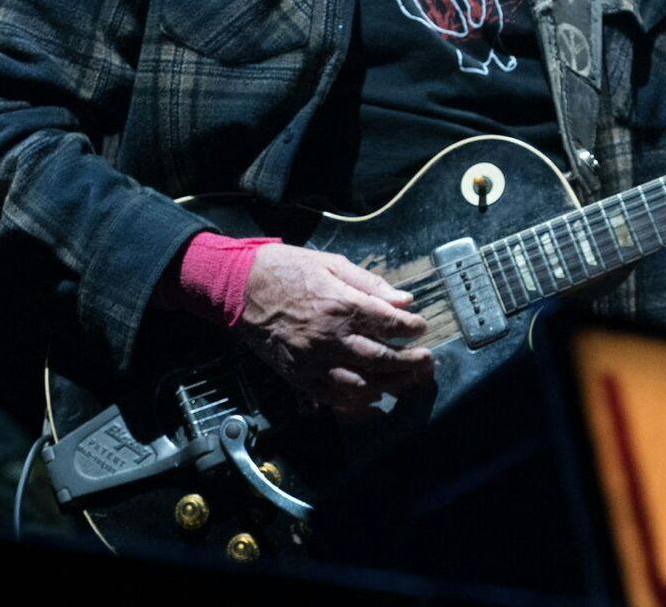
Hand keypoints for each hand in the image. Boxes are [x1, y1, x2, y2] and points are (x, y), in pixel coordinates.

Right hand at [236, 244, 433, 409]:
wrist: (239, 287)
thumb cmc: (287, 269)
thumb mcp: (332, 264)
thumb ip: (370, 284)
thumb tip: (404, 301)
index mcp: (342, 305)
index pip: (390, 324)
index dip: (412, 329)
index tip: (421, 328)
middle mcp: (331, 337)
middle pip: (382, 358)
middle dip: (410, 362)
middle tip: (426, 361)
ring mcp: (313, 361)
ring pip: (361, 384)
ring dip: (389, 385)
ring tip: (406, 381)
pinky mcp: (298, 375)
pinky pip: (332, 397)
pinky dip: (357, 401)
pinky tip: (373, 397)